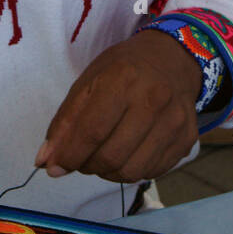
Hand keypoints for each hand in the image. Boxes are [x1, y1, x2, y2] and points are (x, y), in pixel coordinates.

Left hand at [36, 30, 202, 183]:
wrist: (172, 60)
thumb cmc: (124, 69)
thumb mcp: (88, 81)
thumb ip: (65, 122)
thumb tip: (46, 161)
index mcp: (124, 78)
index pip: (92, 131)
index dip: (69, 155)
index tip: (55, 166)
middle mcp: (154, 99)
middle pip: (111, 156)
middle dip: (87, 166)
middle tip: (81, 159)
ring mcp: (175, 121)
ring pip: (131, 171)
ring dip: (107, 173)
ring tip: (102, 157)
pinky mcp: (186, 139)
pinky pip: (150, 172)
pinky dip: (130, 172)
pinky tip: (125, 154)